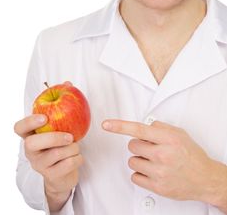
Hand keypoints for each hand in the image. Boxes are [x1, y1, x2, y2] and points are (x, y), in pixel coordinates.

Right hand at [14, 114, 82, 210]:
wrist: (63, 175)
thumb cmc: (61, 146)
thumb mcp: (58, 131)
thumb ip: (58, 118)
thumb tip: (70, 94)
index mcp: (30, 136)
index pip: (19, 128)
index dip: (29, 122)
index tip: (44, 118)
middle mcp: (31, 151)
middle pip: (32, 143)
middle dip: (53, 138)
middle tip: (70, 137)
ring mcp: (39, 165)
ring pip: (55, 154)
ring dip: (72, 148)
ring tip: (76, 147)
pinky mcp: (50, 176)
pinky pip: (67, 165)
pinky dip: (77, 158)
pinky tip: (77, 157)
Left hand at [102, 119, 218, 202]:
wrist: (204, 178)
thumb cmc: (191, 155)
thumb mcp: (179, 133)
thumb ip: (160, 127)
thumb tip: (145, 126)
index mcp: (168, 138)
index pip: (138, 129)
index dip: (120, 126)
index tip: (107, 124)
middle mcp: (163, 154)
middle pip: (132, 146)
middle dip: (139, 146)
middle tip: (151, 149)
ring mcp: (159, 172)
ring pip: (132, 161)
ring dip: (140, 160)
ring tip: (154, 161)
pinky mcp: (157, 187)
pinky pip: (135, 177)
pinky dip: (141, 174)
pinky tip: (153, 172)